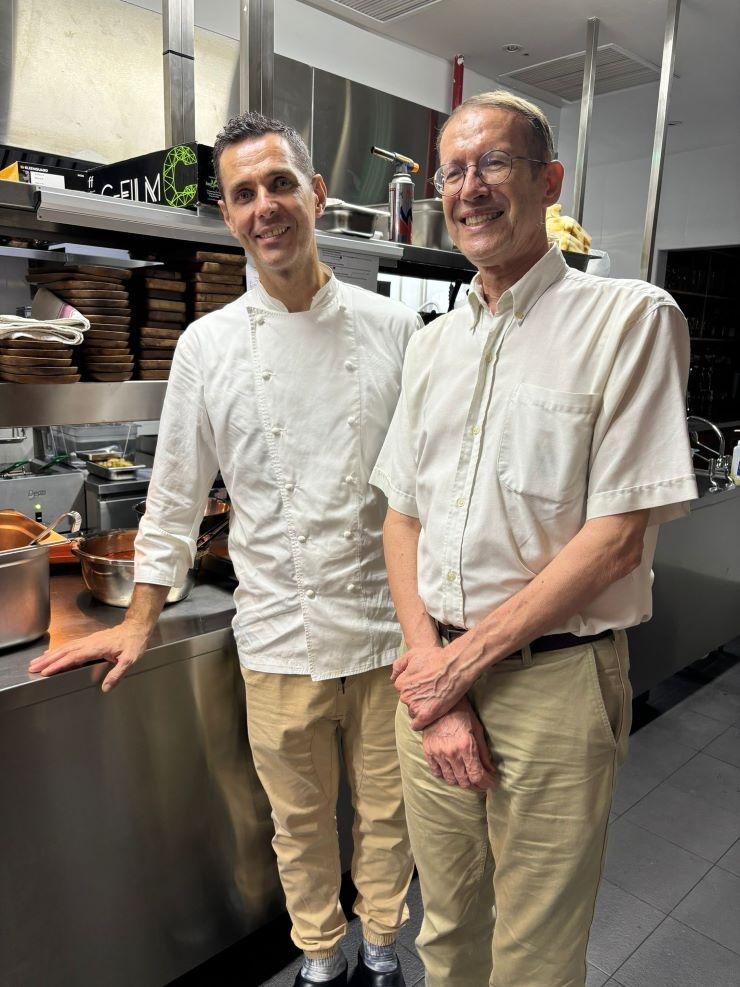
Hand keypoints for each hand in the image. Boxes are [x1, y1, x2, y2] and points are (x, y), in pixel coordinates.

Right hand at [28, 623, 150, 692]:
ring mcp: (88, 640)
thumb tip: (106, 688)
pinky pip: (70, 645)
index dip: (59, 665)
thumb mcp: (130, 660)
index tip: (46, 671)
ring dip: (50, 655)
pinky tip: (52, 654)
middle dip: (47, 660)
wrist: (136, 628)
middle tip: (32, 667)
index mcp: (97, 648)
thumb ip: (117, 674)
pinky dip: (58, 650)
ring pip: (65, 647)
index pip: (73, 657)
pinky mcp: (89, 640)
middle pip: (64, 651)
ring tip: (36, 662)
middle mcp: (89, 642)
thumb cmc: (133, 643)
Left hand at [392, 643, 471, 728]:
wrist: (454, 667)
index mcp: (400, 683)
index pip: (403, 691)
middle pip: (408, 702)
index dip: (414, 689)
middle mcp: (405, 696)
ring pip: (414, 712)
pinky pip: (417, 725)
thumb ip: (399, 665)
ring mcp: (414, 706)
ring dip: (421, 709)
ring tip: (434, 702)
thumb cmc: (436, 659)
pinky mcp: (425, 715)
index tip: (424, 687)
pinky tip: (430, 717)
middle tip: (431, 693)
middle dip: (417, 699)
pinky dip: (422, 723)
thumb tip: (392, 677)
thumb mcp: (413, 655)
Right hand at [422, 697, 496, 789]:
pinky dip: (445, 775)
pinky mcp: (428, 752)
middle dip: (475, 783)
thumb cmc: (461, 714)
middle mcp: (451, 753)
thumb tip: (491, 769)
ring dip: (460, 781)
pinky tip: (452, 771)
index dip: (486, 783)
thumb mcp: (477, 729)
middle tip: (480, 779)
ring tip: (466, 776)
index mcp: (466, 746)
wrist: (439, 703)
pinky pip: (437, 773)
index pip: (477, 775)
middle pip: (464, 781)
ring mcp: (438, 753)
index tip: (491, 783)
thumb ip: (484, 752)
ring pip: (451, 780)